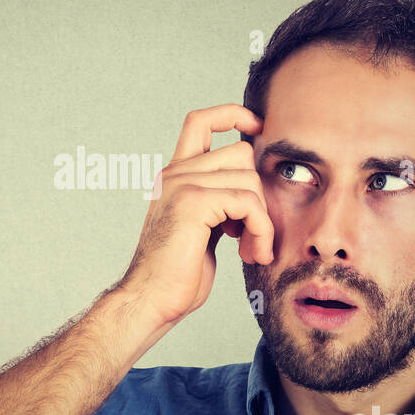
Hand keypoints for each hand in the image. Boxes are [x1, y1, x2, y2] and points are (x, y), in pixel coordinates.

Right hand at [117, 104, 274, 328]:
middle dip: (260, 193)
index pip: (200, 121)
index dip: (232, 114)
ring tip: (253, 249)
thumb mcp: (204, 229)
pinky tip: (252, 254)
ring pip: (249, 178)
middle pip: (240, 151)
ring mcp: (181, 184)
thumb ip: (221, 203)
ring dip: (263, 219)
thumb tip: (255, 189)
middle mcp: (174, 173)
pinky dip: (261, 229)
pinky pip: (248, 202)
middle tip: (254, 233)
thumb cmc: (177, 274)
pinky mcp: (193, 203)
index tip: (258, 127)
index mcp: (175, 176)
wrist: (151, 300)